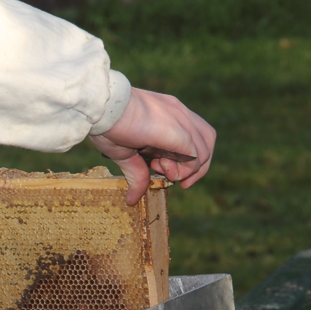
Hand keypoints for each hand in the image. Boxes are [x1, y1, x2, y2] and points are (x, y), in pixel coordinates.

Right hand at [91, 88, 215, 204]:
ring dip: (187, 170)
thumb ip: (137, 174)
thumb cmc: (108, 126)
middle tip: (180, 182)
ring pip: (204, 151)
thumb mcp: (126, 154)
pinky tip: (162, 168)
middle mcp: (179, 113)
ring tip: (161, 170)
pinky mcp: (178, 132)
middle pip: (207, 141)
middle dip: (198, 167)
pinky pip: (195, 157)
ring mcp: (181, 120)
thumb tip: (132, 200)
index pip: (194, 135)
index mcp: (168, 112)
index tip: (166, 171)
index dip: (188, 158)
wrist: (103, 109)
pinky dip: (184, 170)